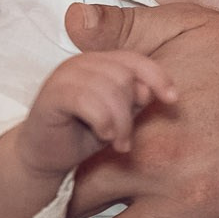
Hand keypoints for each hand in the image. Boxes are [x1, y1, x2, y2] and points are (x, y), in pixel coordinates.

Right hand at [14, 51, 176, 178]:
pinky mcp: (51, 95)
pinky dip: (102, 121)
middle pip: (124, 76)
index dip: (157, 77)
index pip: (135, 60)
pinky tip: (103, 135)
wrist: (46, 157)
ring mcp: (64, 76)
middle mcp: (81, 63)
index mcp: (100, 62)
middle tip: (126, 140)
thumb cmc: (83, 134)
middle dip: (131, 113)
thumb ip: (135, 100)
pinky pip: (87, 100)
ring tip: (117, 142)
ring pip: (109, 89)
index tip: (172, 99)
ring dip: (119, 122)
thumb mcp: (120, 116)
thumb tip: (149, 91)